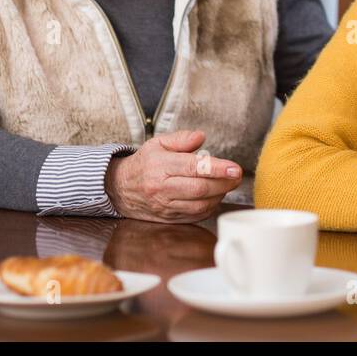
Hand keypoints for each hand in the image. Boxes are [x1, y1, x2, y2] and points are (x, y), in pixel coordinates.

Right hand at [104, 129, 241, 222]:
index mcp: (160, 166)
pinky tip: (214, 196)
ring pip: (199, 205)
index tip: (235, 168)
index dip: (218, 169)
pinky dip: (209, 207)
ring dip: (219, 196)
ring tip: (227, 184)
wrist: (119, 188)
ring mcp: (164, 206)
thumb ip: (181, 138)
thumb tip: (201, 137)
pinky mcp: (167, 218)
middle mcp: (161, 188)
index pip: (194, 168)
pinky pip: (194, 216)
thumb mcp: (158, 143)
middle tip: (237, 176)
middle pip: (200, 189)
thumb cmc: (144, 163)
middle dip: (224, 183)